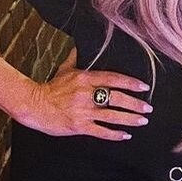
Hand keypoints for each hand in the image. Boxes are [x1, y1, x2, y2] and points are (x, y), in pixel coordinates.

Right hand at [20, 49, 152, 139]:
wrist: (34, 105)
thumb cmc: (50, 87)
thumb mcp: (64, 69)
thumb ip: (76, 58)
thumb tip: (81, 44)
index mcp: (85, 78)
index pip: (113, 79)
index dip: (130, 83)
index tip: (144, 87)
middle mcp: (86, 94)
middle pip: (116, 98)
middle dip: (135, 103)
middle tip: (148, 107)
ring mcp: (83, 111)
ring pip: (112, 116)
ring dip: (129, 119)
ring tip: (142, 121)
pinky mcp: (78, 126)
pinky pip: (100, 131)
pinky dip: (114, 134)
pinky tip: (125, 135)